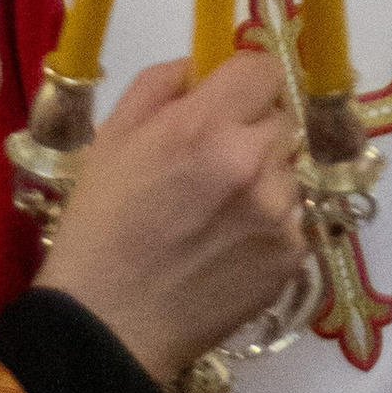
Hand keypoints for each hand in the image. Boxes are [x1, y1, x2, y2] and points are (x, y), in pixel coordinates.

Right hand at [39, 52, 305, 388]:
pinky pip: (293, 218)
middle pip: (283, 119)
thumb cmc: (99, 228)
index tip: (230, 100)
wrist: (110, 325)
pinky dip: (268, 224)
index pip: (265, 68)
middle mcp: (252, 162)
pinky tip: (227, 246)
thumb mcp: (111, 139)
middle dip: (254, 130)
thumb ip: (160, 85)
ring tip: (217, 213)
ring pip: (290, 170)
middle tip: (215, 162)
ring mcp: (278, 212)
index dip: (246, 81)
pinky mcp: (292, 255)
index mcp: (204, 126)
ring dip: (264, 179)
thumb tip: (201, 66)